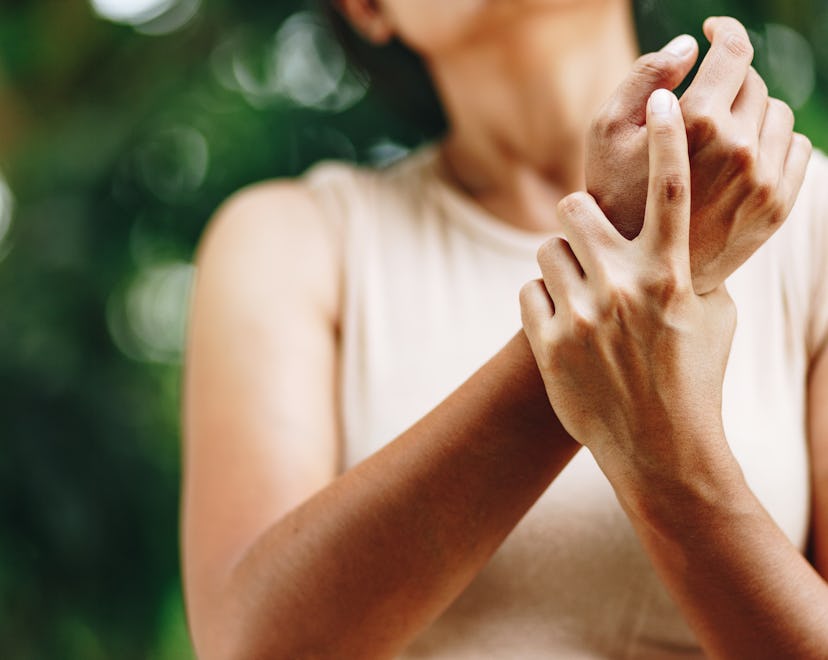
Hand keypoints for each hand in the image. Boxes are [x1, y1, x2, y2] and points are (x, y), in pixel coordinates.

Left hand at [521, 89, 735, 480]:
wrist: (660, 450)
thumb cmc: (693, 381)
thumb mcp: (712, 321)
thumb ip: (691, 271)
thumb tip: (682, 239)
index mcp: (669, 276)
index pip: (671, 190)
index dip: (667, 138)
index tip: (664, 100)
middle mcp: (624, 287)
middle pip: (574, 207)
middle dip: (577, 217)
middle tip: (586, 240)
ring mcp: (582, 315)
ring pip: (546, 250)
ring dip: (560, 264)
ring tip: (579, 294)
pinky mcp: (548, 342)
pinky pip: (528, 292)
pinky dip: (542, 303)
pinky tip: (564, 327)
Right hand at [586, 17, 811, 293]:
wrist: (639, 271)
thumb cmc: (614, 197)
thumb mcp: (606, 133)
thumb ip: (645, 77)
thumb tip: (690, 46)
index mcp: (698, 123)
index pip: (734, 52)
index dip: (725, 32)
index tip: (713, 32)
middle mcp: (739, 148)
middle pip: (754, 83)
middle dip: (728, 82)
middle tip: (701, 102)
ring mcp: (764, 179)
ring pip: (777, 114)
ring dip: (751, 113)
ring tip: (719, 134)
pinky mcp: (778, 205)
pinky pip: (796, 148)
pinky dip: (772, 142)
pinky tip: (741, 157)